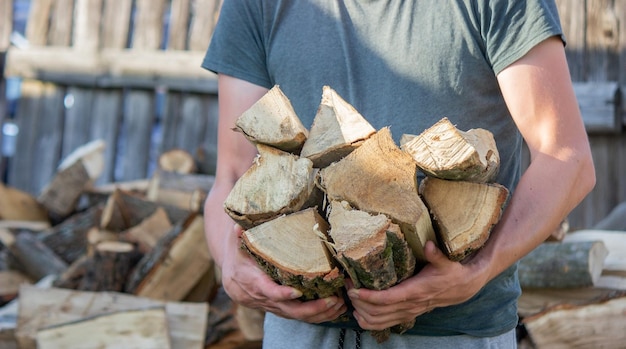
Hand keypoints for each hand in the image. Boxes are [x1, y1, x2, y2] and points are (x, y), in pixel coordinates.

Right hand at [220, 224, 346, 322]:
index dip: (282, 294)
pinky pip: (298, 317)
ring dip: (318, 313)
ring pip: (295, 316)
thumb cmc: (239, 256)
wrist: (232, 278)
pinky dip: (316, 316)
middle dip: (311, 308)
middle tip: (332, 300)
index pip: (268, 291)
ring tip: (339, 305)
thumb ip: (239, 235)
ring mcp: (272, 306)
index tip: (298, 292)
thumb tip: (238, 225)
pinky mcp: (280, 309)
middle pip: (288, 309)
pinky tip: (334, 310)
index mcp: (254, 282)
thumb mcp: (237, 243)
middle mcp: (263, 298)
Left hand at [346, 240, 487, 330]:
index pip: (387, 299)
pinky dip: (369, 322)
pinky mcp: (406, 315)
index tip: (353, 289)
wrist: (461, 288)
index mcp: (415, 291)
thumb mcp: (446, 262)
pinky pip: (384, 325)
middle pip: (377, 311)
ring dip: (361, 312)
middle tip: (347, 285)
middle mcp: (409, 305)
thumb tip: (428, 245)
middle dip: (358, 301)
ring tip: (350, 296)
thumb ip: (435, 254)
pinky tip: (359, 314)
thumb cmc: (451, 273)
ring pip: (378, 321)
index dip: (368, 297)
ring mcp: (407, 312)